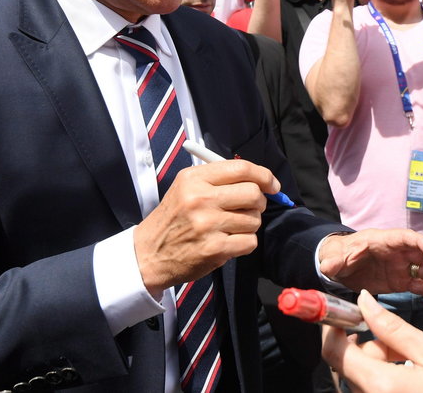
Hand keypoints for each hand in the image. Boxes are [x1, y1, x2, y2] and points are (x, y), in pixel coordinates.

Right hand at [133, 159, 279, 295]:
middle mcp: (200, 199)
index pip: (242, 168)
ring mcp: (208, 225)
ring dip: (249, 225)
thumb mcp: (186, 187)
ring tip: (229, 228)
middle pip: (253, 194)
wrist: (149, 254)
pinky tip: (228, 242)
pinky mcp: (214, 249)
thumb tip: (260, 180)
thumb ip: (219, 179)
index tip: (272, 185)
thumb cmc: (174, 219)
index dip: (265, 176)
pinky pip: (250, 241)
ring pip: (254, 220)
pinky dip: (244, 243)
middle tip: (249, 209)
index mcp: (194, 178)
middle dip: (258, 203)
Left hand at [318, 229, 422, 308]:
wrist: (339, 266)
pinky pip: (420, 288)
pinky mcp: (402, 282)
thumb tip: (328, 266)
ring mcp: (402, 267)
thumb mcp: (335, 257)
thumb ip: (334, 260)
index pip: (410, 239)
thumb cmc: (340, 255)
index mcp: (386, 241)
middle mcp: (399, 252)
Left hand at [322, 290, 422, 392]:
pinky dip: (384, 374)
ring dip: (378, 359)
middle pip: (348, 364)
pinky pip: (372, 388)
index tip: (346, 312)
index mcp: (381, 384)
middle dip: (367, 344)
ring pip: (361, 375)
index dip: (333, 328)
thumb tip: (363, 302)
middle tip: (400, 339)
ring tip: (412, 358)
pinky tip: (410, 371)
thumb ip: (392, 327)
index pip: (334, 353)